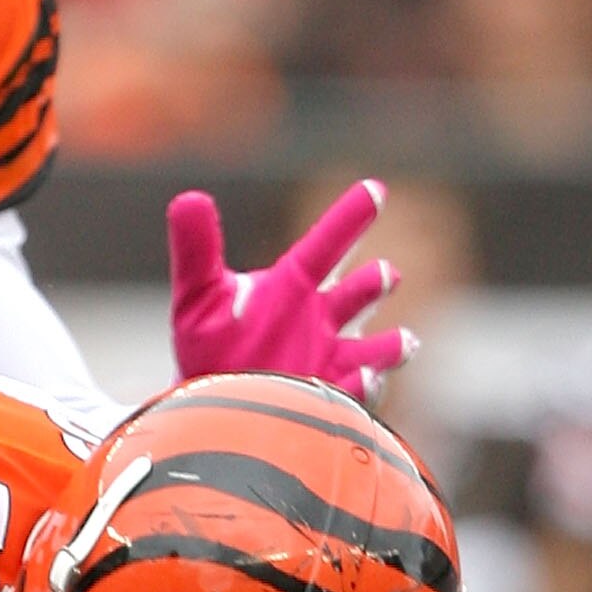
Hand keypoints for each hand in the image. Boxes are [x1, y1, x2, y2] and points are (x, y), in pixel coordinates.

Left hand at [167, 183, 414, 399]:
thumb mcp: (198, 294)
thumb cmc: (206, 346)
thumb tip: (188, 199)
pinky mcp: (323, 400)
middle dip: (371, 286)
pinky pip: (348, 395)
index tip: (376, 188)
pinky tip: (366, 379)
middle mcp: (317, 321)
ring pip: (367, 352)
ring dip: (385, 347)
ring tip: (404, 342)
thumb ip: (195, 249)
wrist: (213, 403)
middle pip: (354, 298)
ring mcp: (326, 361)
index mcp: (292, 287)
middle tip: (386, 273)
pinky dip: (361, 388)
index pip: (324, 246)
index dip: (348, 218)